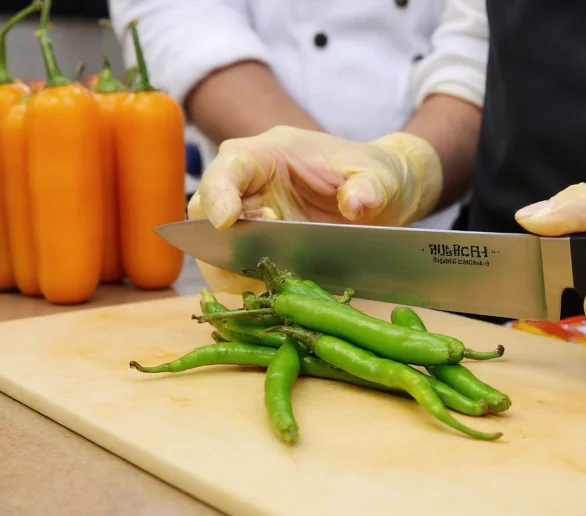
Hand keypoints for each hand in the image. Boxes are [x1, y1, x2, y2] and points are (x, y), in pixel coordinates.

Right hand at [187, 126, 442, 293]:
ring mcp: (249, 221)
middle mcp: (248, 187)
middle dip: (224, 240)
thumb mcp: (380, 176)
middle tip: (262, 256)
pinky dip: (250, 286)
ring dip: (234, 271)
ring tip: (271, 280)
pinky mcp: (258, 251)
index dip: (219, 194)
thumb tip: (355, 205)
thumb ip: (369, 187)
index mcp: (269, 154)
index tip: (225, 222)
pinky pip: (237, 272)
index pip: (229, 168)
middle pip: (205, 211)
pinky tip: (276, 292)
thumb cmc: (374, 175)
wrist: (379, 198)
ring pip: (215, 250)